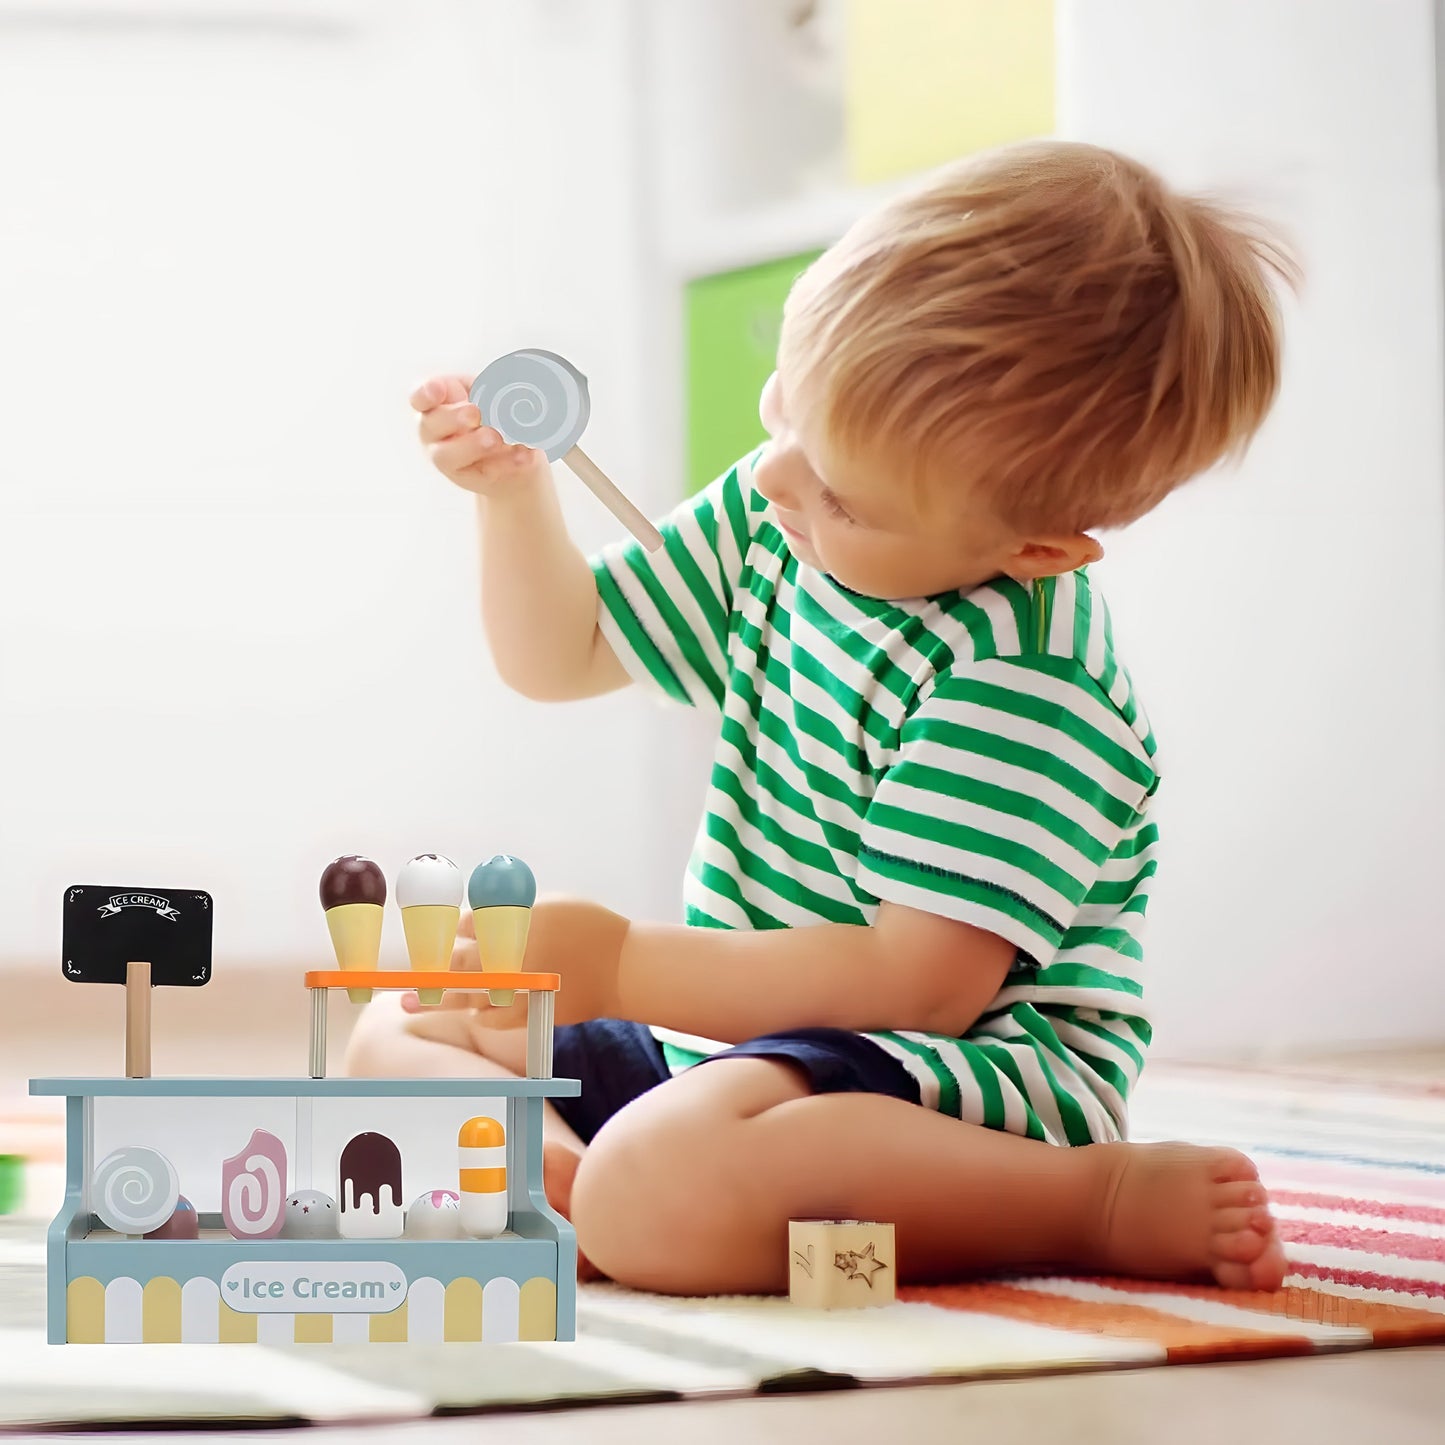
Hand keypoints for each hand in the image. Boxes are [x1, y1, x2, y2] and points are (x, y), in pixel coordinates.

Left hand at [400, 896, 629, 1028]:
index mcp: (515, 924)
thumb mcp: (549, 906)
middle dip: (427, 968)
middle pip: (459, 962)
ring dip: (438, 997)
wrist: (623, 967)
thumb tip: (469, 924)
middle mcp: (514, 955)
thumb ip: (510, 915)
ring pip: (470, 993)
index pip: (466, 926)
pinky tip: (469, 1012)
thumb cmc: (589, 928)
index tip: (430, 939)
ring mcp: (523, 985)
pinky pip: (498, 1015)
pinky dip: (481, 1013)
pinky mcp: (534, 1009)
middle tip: (399, 980)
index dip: (446, 933)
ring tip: (409, 1003)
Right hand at [410, 375, 551, 496]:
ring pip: (446, 455)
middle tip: (475, 413)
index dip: (425, 392)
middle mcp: (433, 431)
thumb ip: (491, 388)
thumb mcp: (493, 392)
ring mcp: (446, 456)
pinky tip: (524, 455)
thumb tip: (504, 389)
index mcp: (436, 403)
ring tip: (496, 439)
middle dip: (452, 418)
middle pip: (430, 424)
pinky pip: (482, 473)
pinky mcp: (468, 477)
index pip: (419, 396)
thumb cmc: (495, 410)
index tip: (439, 390)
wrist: (513, 450)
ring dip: (471, 445)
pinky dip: (505, 463)